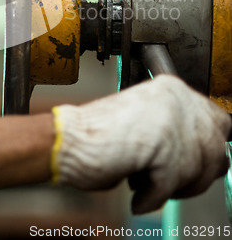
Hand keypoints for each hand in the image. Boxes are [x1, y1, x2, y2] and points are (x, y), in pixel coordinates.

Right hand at [51, 75, 230, 213]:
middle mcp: (176, 98)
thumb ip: (180, 131)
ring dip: (174, 187)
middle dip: (195, 174)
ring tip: (147, 182)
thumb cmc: (101, 135)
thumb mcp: (149, 123)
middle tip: (169, 180)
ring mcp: (170, 119)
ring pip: (199, 170)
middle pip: (216, 150)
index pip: (220, 121)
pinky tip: (136, 189)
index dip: (208, 149)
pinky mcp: (161, 143)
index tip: (196, 163)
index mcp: (173, 89)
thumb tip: (209, 155)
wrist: (69, 139)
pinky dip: (152, 197)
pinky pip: (172, 185)